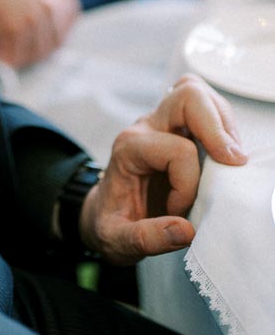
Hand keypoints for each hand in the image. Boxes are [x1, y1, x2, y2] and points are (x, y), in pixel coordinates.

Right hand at [0, 0, 83, 67]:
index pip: (70, 18)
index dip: (58, 28)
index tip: (47, 32)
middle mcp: (53, 4)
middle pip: (55, 40)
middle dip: (40, 47)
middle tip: (24, 46)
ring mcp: (34, 18)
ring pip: (36, 52)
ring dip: (23, 56)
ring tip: (8, 50)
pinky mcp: (14, 29)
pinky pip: (15, 55)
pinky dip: (6, 57)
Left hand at [79, 75, 246, 264]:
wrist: (102, 213)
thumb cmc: (110, 223)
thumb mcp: (117, 240)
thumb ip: (146, 238)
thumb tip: (185, 230)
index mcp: (129, 149)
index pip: (178, 151)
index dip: (189, 185)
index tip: (180, 211)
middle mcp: (146, 127)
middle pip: (188, 96)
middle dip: (218, 128)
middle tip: (232, 163)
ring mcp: (162, 124)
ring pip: (198, 94)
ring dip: (223, 124)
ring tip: (231, 160)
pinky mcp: (177, 129)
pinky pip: (204, 109)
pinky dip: (222, 128)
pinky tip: (225, 156)